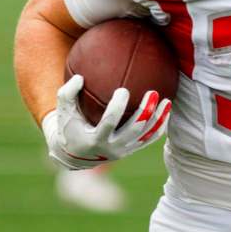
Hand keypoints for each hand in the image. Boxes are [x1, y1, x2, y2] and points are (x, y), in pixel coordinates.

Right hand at [42, 75, 171, 169]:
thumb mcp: (63, 112)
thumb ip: (67, 93)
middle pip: (134, 129)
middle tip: (153, 92)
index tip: (123, 90)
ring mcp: (124, 150)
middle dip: (145, 111)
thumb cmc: (69, 126)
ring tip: (167, 101)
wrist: (75, 154)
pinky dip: (160, 126)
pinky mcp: (132, 150)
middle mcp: (112, 147)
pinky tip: (167, 110)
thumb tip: (80, 77)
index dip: (117, 107)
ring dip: (159, 118)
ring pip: (147, 135)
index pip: (109, 122)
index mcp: (95, 139)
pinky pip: (151, 139)